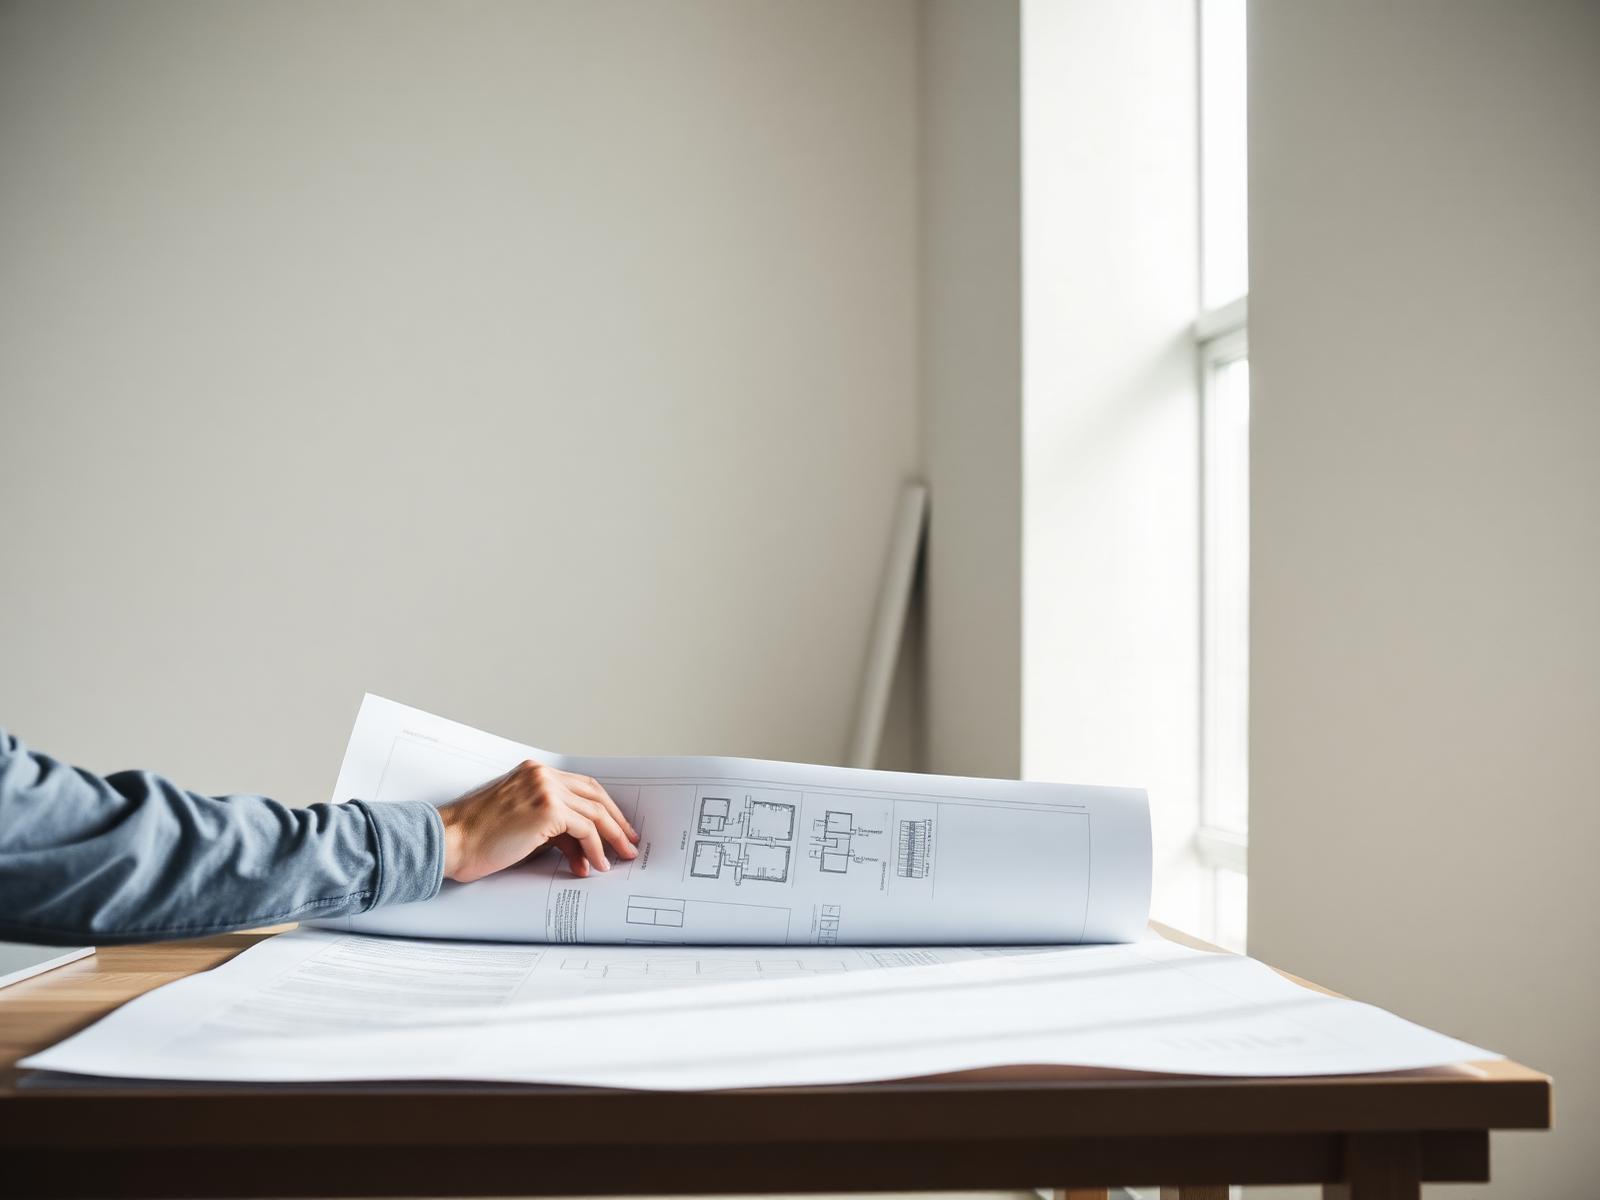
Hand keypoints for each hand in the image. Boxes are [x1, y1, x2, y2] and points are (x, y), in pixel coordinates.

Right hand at [437, 760, 638, 882]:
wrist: (450, 842)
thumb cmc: (477, 839)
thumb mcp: (521, 825)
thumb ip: (553, 828)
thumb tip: (583, 849)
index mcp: (534, 772)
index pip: (582, 786)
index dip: (604, 808)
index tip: (617, 828)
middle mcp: (542, 775)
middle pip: (594, 795)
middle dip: (616, 821)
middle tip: (629, 842)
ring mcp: (545, 789)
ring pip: (594, 812)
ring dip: (610, 839)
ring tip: (619, 859)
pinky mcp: (547, 809)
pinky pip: (585, 829)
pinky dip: (595, 848)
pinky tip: (595, 864)